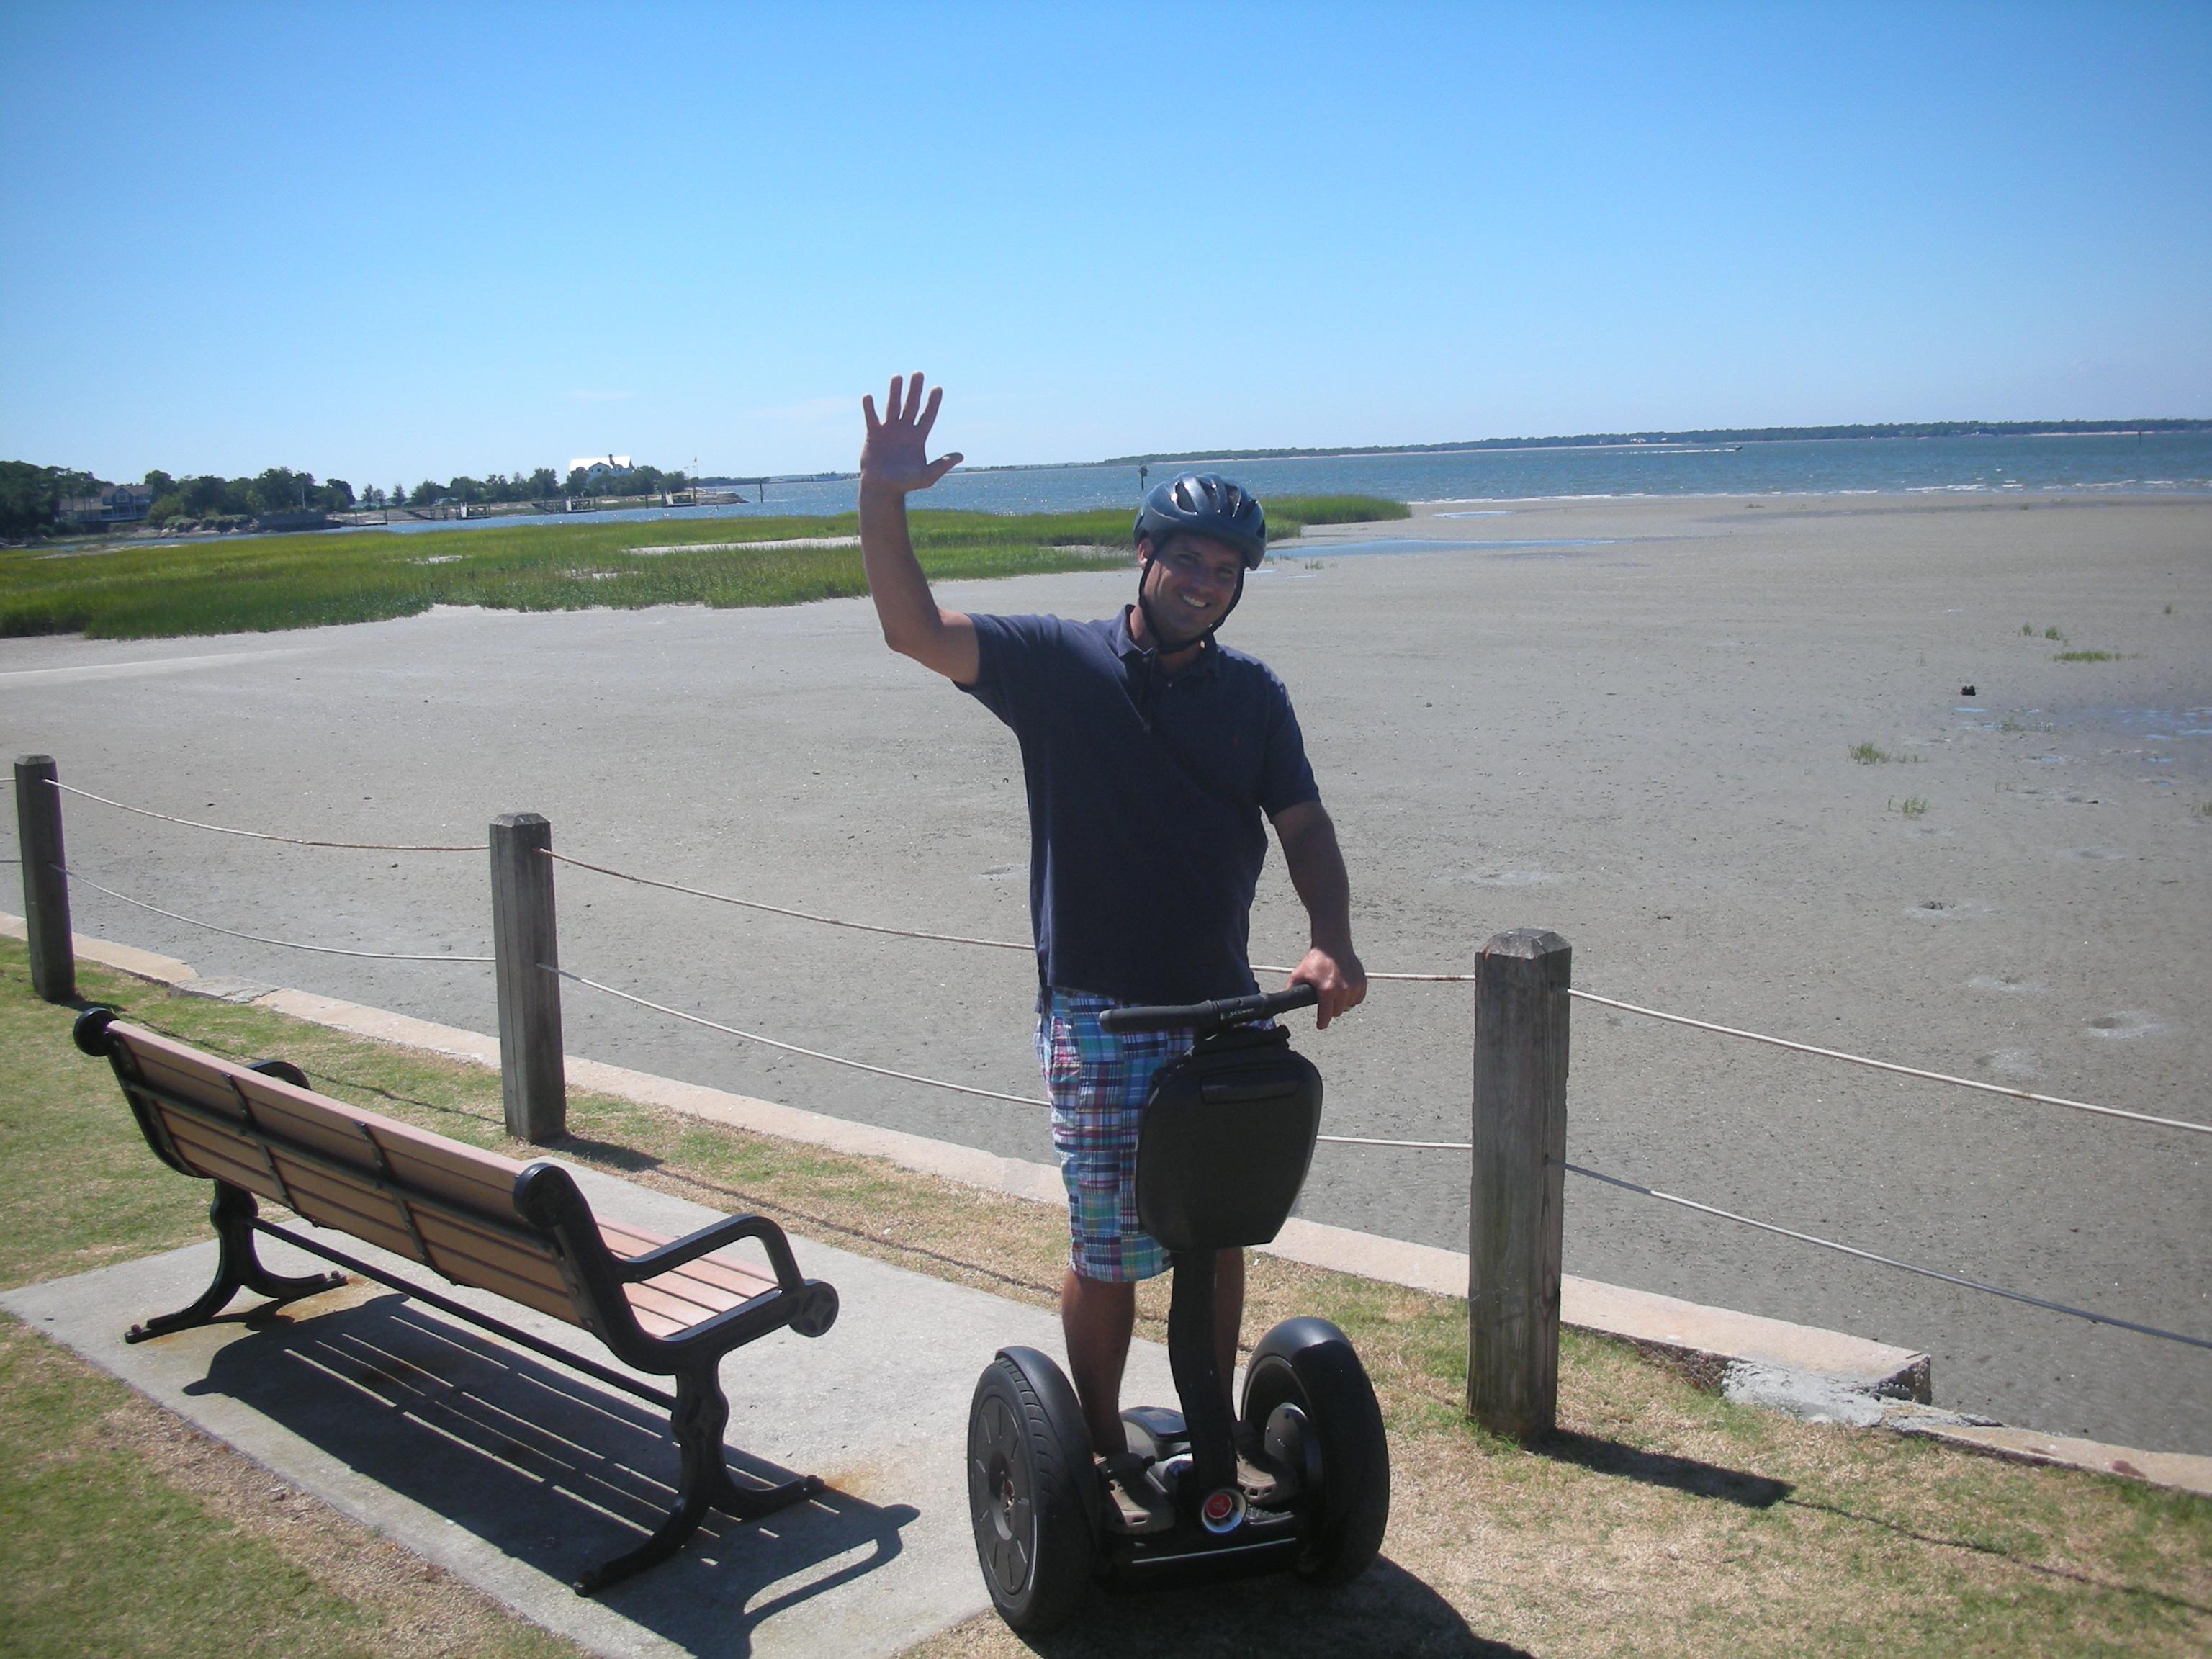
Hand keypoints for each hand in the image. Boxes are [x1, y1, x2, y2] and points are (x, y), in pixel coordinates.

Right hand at [860, 372, 962, 497]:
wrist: (883, 488)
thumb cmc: (905, 483)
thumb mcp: (926, 476)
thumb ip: (942, 465)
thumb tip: (960, 455)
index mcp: (919, 437)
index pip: (928, 415)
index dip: (933, 402)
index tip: (938, 388)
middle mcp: (905, 429)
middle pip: (912, 405)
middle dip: (915, 390)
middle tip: (919, 373)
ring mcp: (889, 429)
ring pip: (893, 406)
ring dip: (895, 392)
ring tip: (897, 377)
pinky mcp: (873, 433)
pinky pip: (871, 417)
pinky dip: (869, 407)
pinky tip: (868, 396)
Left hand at [1289, 945, 1365, 1029]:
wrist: (1333, 945)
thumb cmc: (1315, 959)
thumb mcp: (1299, 974)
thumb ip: (1291, 989)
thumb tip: (1284, 1002)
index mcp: (1327, 990)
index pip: (1326, 1016)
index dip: (1322, 1022)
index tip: (1320, 1025)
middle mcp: (1343, 990)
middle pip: (1337, 1012)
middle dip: (1330, 1009)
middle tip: (1326, 1001)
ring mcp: (1354, 986)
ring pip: (1348, 1006)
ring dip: (1342, 1003)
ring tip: (1335, 994)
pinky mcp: (1362, 982)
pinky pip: (1358, 998)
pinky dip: (1352, 997)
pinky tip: (1345, 991)